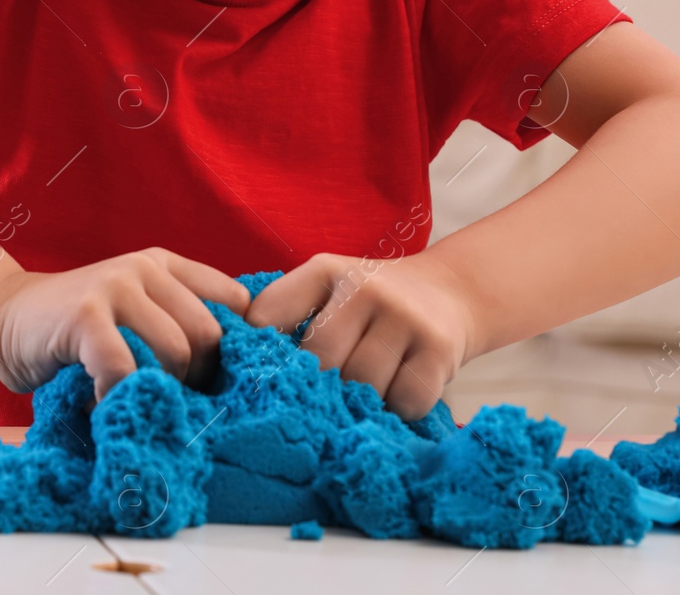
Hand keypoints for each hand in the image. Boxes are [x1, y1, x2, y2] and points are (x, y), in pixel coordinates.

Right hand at [0, 248, 249, 397]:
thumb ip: (173, 322)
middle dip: (197, 375)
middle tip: (166, 396)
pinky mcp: (85, 315)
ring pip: (175, 350)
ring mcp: (114, 287)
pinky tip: (102, 402)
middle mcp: (145, 268)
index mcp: (165, 264)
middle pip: (210, 332)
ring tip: (134, 398)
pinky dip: (119, 395)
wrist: (1, 316)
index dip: (230, 346)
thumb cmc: (74, 329)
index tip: (207, 377)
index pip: (234, 299)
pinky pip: (124, 367)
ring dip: (160, 389)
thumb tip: (228, 374)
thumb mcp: (133, 310)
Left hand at [246, 252, 480, 418]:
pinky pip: (403, 402)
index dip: (262, 356)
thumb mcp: (324, 291)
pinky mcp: (439, 350)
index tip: (267, 377)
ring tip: (366, 389)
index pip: (269, 319)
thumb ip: (283, 317)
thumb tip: (230, 369)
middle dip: (321, 385)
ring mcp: (406, 317)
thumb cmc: (368, 305)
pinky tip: (399, 390)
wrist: (449, 293)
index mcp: (325, 271)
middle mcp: (366, 288)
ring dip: (362, 400)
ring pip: (362, 387)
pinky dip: (398, 407)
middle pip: (321, 362)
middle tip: (327, 392)